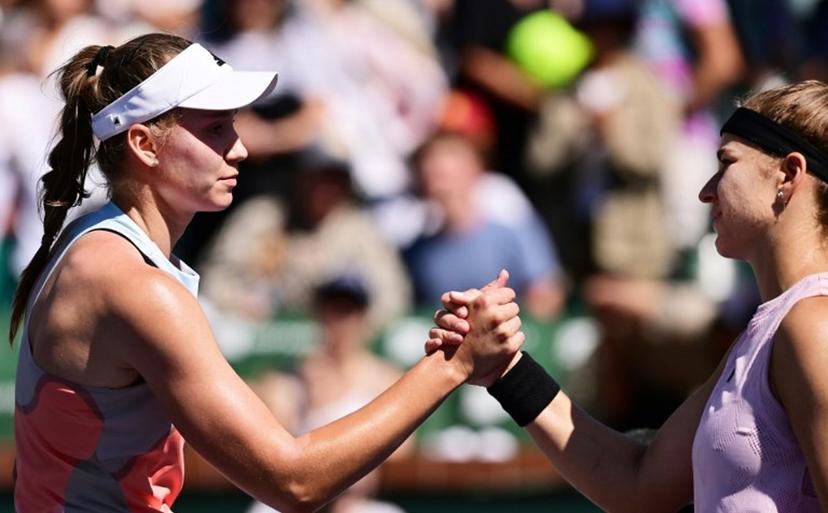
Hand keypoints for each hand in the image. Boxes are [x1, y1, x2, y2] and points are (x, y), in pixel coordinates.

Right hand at [429, 271, 523, 385]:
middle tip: (494, 322)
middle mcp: (494, 316)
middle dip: (506, 313)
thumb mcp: (473, 305)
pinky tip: (499, 343)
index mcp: (484, 302)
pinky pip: (520, 336)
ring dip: (509, 327)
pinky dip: (512, 340)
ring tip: (495, 333)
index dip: (502, 300)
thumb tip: (505, 272)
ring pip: (517, 322)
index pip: (508, 293)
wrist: (457, 362)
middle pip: (514, 307)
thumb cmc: (463, 330)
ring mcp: (502, 332)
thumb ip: (491, 289)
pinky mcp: (509, 347)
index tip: (494, 307)